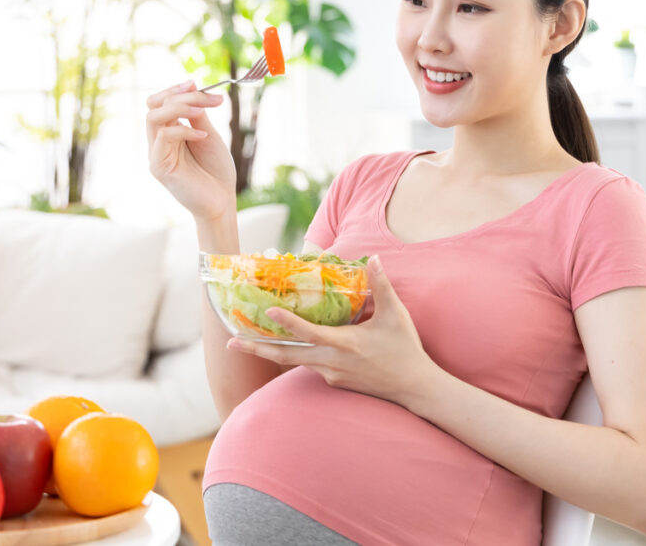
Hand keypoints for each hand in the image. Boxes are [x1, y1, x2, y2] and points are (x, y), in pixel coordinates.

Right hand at [146, 80, 236, 221]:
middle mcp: (158, 142)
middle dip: (176, 94)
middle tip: (200, 92)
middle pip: (153, 105)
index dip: (175, 90)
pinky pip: (163, 137)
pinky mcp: (158, 167)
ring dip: (179, 107)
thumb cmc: (216, 170)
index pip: (160, 103)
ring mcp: (156, 154)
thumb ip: (197, 116)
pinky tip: (203, 136)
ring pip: (153, 117)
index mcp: (169, 132)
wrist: (221, 200)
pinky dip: (184, 131)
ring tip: (203, 110)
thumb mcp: (208, 135)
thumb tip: (193, 90)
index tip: (196, 84)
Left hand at [227, 256, 438, 403]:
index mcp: (345, 344)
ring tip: (244, 343)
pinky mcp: (334, 382)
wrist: (414, 388)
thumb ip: (381, 285)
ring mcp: (331, 375)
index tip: (268, 312)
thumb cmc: (405, 349)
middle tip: (230, 342)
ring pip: (295, 361)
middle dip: (257, 348)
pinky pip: (309, 366)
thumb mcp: (395, 314)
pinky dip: (294, 356)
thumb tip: (373, 258)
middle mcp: (332, 362)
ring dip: (269, 352)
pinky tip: (284, 347)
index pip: (309, 332)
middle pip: (287, 355)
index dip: (288, 323)